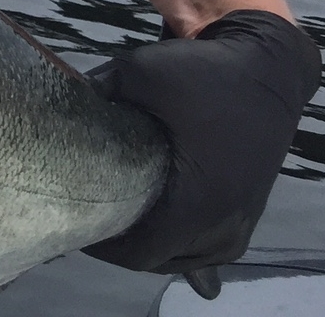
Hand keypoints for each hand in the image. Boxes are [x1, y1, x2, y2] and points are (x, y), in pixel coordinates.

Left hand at [84, 10, 321, 280]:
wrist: (267, 67)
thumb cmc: (204, 73)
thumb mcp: (139, 72)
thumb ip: (97, 90)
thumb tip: (57, 98)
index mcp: (196, 201)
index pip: (139, 251)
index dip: (103, 244)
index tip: (74, 222)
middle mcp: (223, 224)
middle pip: (159, 258)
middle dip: (122, 245)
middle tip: (89, 217)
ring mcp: (241, 222)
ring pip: (186, 256)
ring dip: (153, 246)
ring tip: (117, 222)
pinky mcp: (249, 212)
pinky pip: (212, 248)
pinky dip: (185, 246)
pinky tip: (167, 243)